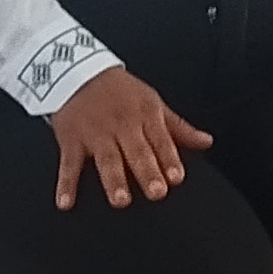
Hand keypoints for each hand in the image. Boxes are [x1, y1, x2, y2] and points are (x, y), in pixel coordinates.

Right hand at [48, 66, 211, 209]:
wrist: (77, 71)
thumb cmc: (120, 91)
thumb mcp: (152, 102)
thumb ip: (179, 128)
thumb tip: (206, 142)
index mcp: (145, 115)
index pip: (161, 140)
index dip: (169, 159)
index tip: (177, 177)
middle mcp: (122, 126)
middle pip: (137, 151)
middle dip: (147, 172)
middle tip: (156, 192)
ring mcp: (96, 134)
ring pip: (107, 159)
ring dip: (113, 180)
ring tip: (121, 200)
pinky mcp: (71, 141)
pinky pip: (69, 164)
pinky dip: (66, 184)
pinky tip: (67, 202)